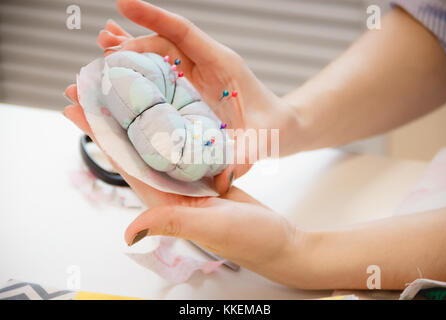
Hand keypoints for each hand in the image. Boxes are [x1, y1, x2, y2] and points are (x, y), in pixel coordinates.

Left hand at [63, 94, 298, 282]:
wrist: (276, 241)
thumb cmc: (249, 239)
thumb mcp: (211, 228)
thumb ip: (173, 222)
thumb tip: (130, 231)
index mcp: (164, 199)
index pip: (122, 161)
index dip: (97, 134)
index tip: (75, 106)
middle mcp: (170, 187)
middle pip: (131, 146)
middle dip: (109, 118)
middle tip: (89, 86)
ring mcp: (187, 179)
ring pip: (154, 142)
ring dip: (135, 116)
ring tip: (121, 88)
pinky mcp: (205, 172)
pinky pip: (181, 143)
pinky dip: (169, 123)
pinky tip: (164, 105)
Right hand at [95, 0, 298, 192]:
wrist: (281, 127)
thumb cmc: (274, 128)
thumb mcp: (262, 140)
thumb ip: (245, 154)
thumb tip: (223, 176)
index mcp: (223, 64)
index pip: (184, 33)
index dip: (154, 18)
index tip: (124, 4)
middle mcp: (208, 64)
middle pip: (165, 43)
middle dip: (132, 41)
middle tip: (102, 44)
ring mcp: (199, 76)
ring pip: (160, 55)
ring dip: (131, 50)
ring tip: (102, 45)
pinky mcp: (193, 88)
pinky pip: (164, 72)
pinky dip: (141, 67)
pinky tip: (120, 66)